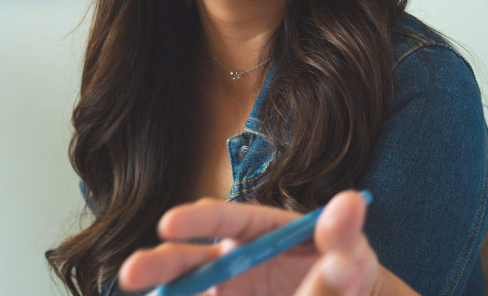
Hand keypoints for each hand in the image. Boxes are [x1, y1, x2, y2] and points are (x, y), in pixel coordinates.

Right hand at [119, 190, 379, 295]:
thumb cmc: (350, 277)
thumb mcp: (354, 258)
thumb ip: (343, 238)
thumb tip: (350, 200)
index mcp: (262, 231)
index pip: (227, 220)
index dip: (199, 220)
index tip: (171, 222)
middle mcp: (234, 260)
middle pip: (190, 258)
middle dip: (160, 263)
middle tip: (132, 272)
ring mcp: (225, 289)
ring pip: (186, 289)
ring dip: (163, 291)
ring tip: (140, 293)